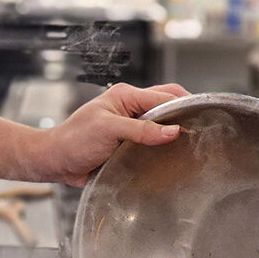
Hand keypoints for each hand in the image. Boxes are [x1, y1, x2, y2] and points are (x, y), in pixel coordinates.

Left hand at [30, 82, 189, 185]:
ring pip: (163, 126)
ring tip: (193, 147)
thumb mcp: (107, 130)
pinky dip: (164, 149)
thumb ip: (140, 130)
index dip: (184, 106)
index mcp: (126, 96)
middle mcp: (131, 108)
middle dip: (184, 116)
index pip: (165, 96)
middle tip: (202, 132)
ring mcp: (132, 127)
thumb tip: (173, 131)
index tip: (203, 119)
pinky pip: (153, 144)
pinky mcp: (130, 144)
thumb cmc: (74, 140)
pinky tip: (173, 159)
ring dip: (174, 135)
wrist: (56, 162)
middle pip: (168, 107)